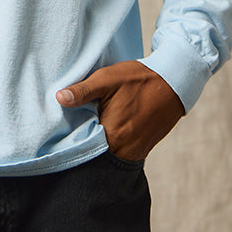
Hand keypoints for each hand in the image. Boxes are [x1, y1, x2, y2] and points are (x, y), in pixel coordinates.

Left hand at [56, 61, 183, 161]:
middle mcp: (124, 150)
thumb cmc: (138, 79)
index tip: (65, 128)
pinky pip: (121, 151)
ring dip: (100, 142)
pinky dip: (113, 142)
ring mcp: (135, 152)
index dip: (73, 137)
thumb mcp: (107, 79)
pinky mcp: (143, 149)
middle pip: (95, 152)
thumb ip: (83, 91)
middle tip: (79, 124)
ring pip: (108, 153)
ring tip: (94, 124)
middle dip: (86, 140)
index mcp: (112, 135)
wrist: (173, 82)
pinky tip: (109, 126)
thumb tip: (59, 98)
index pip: (83, 146)